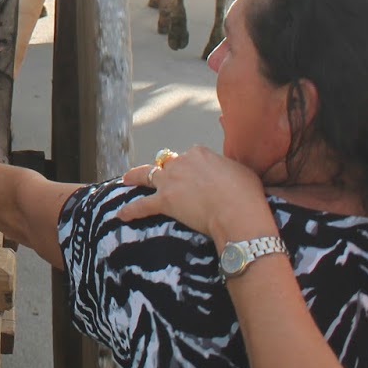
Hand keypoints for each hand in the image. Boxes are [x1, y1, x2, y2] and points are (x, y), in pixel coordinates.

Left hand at [117, 146, 273, 243]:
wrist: (237, 212)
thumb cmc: (246, 194)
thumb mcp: (242, 171)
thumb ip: (229, 168)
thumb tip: (230, 173)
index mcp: (200, 153)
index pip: (190, 156)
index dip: (192, 168)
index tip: (196, 177)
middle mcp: (182, 162)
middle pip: (168, 163)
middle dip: (165, 170)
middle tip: (163, 177)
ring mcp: (171, 181)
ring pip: (147, 175)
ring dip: (136, 177)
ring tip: (127, 179)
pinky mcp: (164, 201)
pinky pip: (143, 205)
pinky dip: (131, 210)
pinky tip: (121, 214)